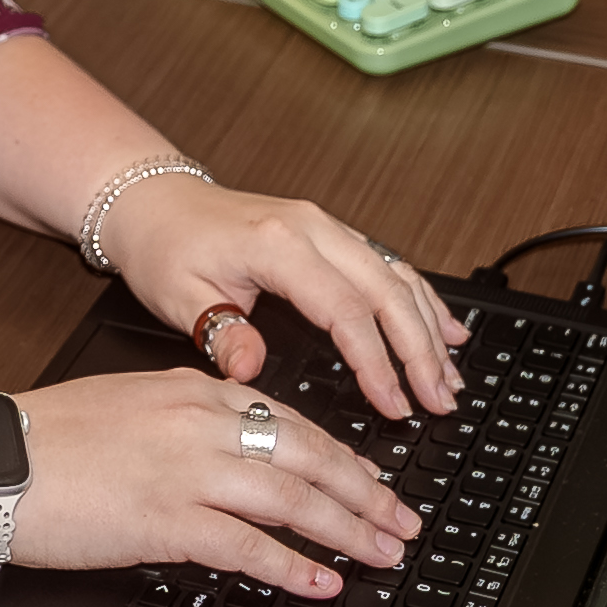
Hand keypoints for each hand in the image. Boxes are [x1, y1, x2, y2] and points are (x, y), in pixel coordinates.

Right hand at [7, 367, 419, 597]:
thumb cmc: (41, 440)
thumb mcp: (125, 406)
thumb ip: (180, 422)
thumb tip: (223, 454)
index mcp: (190, 390)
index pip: (287, 420)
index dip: (339, 455)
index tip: (368, 478)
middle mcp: (199, 423)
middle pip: (308, 456)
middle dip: (365, 492)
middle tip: (401, 521)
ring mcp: (186, 470)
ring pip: (293, 499)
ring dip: (348, 529)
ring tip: (383, 553)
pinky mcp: (166, 519)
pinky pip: (249, 546)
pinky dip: (294, 565)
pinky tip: (323, 581)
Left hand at [96, 177, 464, 417]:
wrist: (157, 202)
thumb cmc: (166, 247)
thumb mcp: (178, 297)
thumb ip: (220, 334)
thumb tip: (250, 369)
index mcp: (277, 244)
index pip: (344, 309)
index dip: (375, 361)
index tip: (393, 403)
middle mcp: (312, 228)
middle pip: (386, 291)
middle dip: (419, 350)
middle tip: (438, 400)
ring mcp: (326, 227)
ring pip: (397, 276)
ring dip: (429, 328)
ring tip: (450, 378)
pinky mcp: (331, 234)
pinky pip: (389, 265)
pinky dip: (421, 299)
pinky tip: (446, 329)